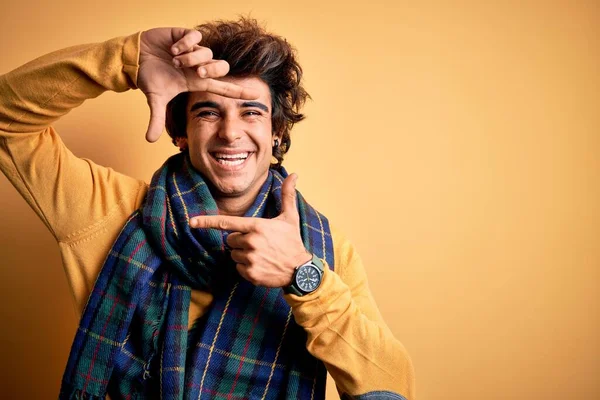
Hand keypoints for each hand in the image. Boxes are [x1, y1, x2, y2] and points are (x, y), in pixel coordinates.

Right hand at [138, 27, 259, 141]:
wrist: (134, 56)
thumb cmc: (149, 76)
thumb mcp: (155, 98)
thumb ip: (156, 119)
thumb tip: (149, 140)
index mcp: (196, 81)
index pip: (223, 87)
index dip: (239, 91)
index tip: (256, 94)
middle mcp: (199, 66)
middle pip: (222, 67)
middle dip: (211, 69)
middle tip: (196, 72)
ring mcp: (194, 51)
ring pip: (207, 52)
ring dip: (190, 58)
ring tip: (174, 60)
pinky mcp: (186, 35)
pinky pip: (196, 37)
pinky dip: (184, 44)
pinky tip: (172, 48)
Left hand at [189, 174, 311, 287]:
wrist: (300, 270)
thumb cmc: (292, 241)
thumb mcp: (290, 217)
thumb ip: (287, 195)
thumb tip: (294, 174)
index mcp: (257, 226)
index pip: (227, 223)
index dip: (207, 221)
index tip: (192, 222)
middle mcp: (251, 242)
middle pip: (230, 240)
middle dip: (240, 241)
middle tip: (259, 243)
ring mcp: (250, 259)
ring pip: (233, 255)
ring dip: (243, 255)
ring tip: (261, 255)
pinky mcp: (250, 273)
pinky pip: (238, 268)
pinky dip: (246, 268)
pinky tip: (261, 265)